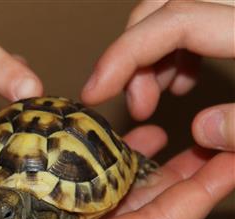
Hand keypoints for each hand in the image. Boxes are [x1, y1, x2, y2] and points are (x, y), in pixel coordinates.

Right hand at [0, 125, 234, 218]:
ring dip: (94, 150)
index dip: (186, 203)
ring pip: (58, 177)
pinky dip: (32, 140)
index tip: (224, 168)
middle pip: (107, 202)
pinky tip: (53, 121)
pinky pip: (3, 161)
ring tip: (131, 120)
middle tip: (188, 134)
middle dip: (150, 170)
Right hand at [81, 0, 233, 149]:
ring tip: (151, 100)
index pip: (176, 20)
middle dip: (133, 54)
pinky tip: (180, 82)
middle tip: (137, 107)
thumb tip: (202, 129)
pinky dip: (174, 48)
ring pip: (175, 10)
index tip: (94, 94)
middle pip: (165, 5)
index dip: (125, 54)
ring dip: (150, 54)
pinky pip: (195, 17)